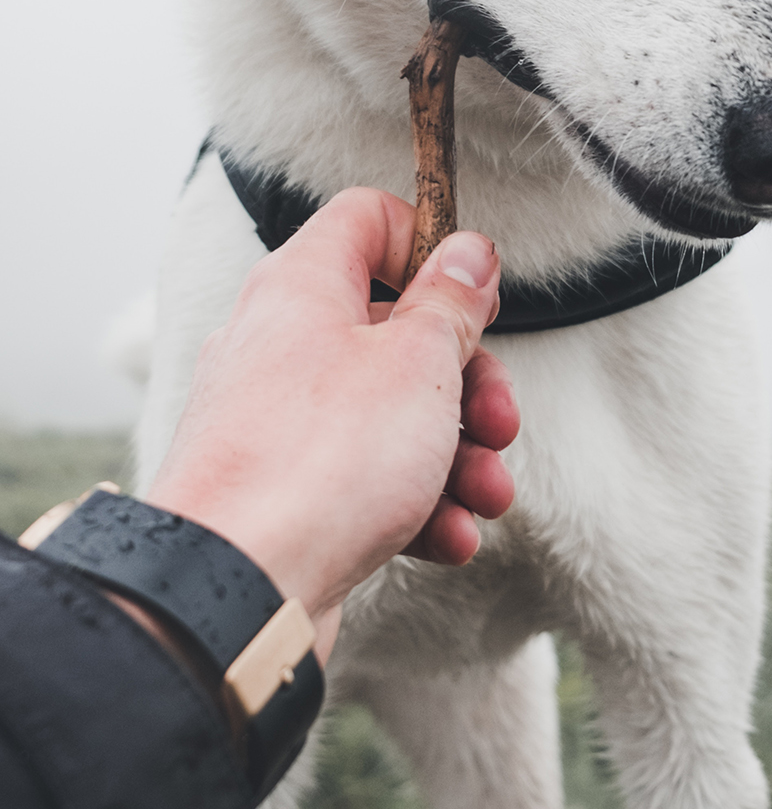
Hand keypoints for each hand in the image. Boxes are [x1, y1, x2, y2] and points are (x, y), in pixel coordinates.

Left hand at [147, 189, 518, 661]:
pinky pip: (361, 482)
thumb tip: (467, 253)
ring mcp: (276, 423)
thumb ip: (450, 304)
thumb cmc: (319, 462)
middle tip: (500, 421)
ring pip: (387, 416)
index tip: (473, 298)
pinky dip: (413, 505)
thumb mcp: (418, 363)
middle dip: (467, 382)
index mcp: (302, 286)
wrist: (234, 588)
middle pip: (394, 331)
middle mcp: (280, 344)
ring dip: (455, 456)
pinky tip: (449, 537)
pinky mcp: (281, 494)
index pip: (367, 219)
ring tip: (487, 496)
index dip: (430, 246)